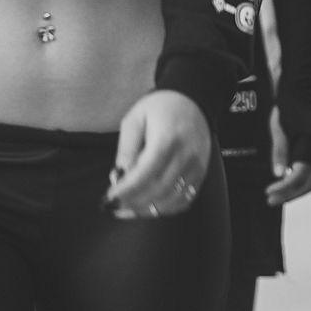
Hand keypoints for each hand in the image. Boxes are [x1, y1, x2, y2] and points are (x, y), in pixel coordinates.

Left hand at [103, 89, 209, 217]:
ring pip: (171, 201)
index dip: (126, 190)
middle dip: (133, 203)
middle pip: (158, 191)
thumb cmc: (160, 107)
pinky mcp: (200, 174)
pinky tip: (148, 206)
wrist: (192, 100)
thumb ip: (126, 149)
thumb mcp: (135, 119)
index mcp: (167, 139)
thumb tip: (119, 177)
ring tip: (127, 209)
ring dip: (147, 210)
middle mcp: (185, 156)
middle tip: (114, 206)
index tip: (110, 198)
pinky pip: (183, 201)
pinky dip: (165, 209)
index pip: (145, 174)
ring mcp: (196, 167)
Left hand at [264, 106, 310, 206]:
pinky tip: (288, 180)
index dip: (284, 189)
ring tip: (278, 194)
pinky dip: (303, 180)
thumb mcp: (279, 127)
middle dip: (289, 194)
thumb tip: (278, 174)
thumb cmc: (290, 107)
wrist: (306, 90)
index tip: (268, 193)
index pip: (299, 178)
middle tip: (270, 199)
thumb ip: (280, 151)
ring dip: (297, 189)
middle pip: (308, 184)